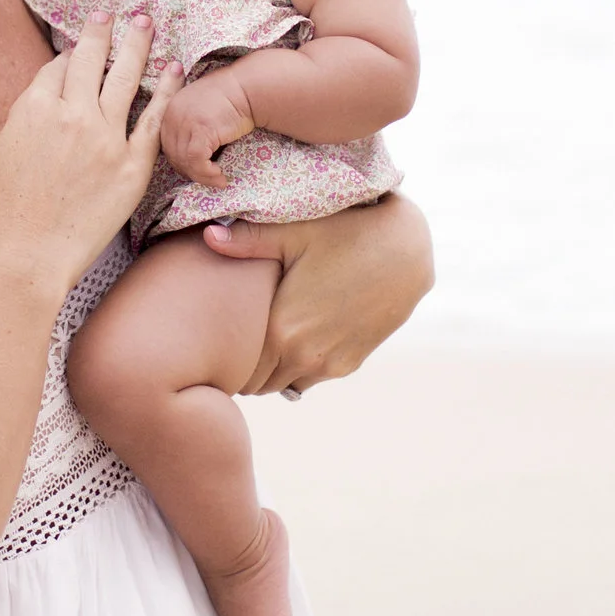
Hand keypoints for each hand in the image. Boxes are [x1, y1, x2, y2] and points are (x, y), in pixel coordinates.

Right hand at [0, 15, 168, 292]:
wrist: (25, 258)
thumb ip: (14, 126)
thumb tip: (30, 114)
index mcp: (33, 109)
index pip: (56, 69)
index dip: (66, 57)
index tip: (75, 50)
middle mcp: (71, 114)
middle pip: (90, 60)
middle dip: (101, 31)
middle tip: (111, 13)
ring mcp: (105, 139)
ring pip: (125, 78)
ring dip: (136, 45)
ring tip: (145, 22)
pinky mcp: (131, 166)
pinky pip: (153, 120)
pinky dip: (166, 90)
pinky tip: (174, 69)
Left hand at [160, 73, 254, 187]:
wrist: (248, 88)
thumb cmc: (231, 97)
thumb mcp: (201, 106)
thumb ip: (189, 123)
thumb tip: (189, 153)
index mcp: (170, 108)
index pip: (167, 144)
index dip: (181, 161)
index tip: (196, 169)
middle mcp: (173, 114)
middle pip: (173, 154)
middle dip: (190, 171)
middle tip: (207, 178)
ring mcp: (185, 122)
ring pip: (184, 161)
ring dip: (201, 176)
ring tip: (218, 180)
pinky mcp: (201, 131)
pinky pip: (197, 161)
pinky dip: (207, 173)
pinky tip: (220, 175)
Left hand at [204, 193, 432, 395]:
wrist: (406, 249)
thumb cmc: (346, 232)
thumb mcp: (294, 231)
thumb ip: (248, 239)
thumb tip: (207, 236)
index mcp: (283, 330)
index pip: (238, 370)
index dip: (227, 357)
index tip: (222, 339)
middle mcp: (305, 355)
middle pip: (258, 383)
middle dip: (247, 365)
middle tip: (240, 339)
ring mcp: (331, 363)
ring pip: (286, 384)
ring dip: (276, 368)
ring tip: (269, 338)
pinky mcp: (352, 362)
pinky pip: (313, 378)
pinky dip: (302, 366)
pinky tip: (301, 336)